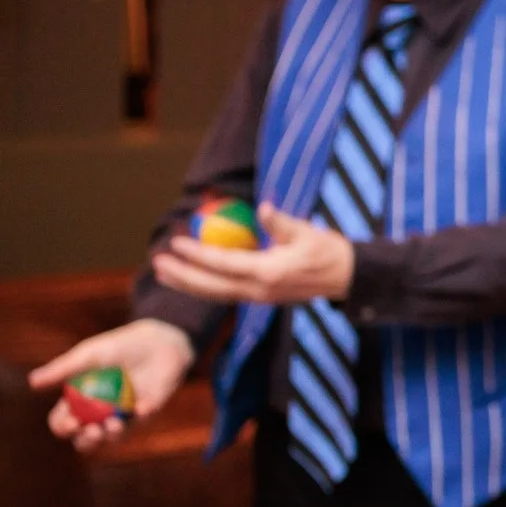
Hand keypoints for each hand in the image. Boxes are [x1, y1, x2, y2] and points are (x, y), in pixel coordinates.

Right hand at [29, 318, 196, 451]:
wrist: (157, 340)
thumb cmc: (119, 345)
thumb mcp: (89, 354)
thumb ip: (63, 369)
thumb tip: (32, 381)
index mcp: (78, 402)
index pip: (63, 422)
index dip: (63, 427)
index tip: (70, 422)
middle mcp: (98, 413)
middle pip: (85, 439)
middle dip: (86, 440)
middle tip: (90, 429)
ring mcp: (123, 415)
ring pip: (112, 438)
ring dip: (111, 436)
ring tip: (113, 424)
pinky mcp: (146, 412)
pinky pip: (142, 421)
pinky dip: (142, 416)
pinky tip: (142, 407)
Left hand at [151, 205, 354, 305]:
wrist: (348, 277)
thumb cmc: (329, 251)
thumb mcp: (306, 233)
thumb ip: (280, 222)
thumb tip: (261, 208)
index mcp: (268, 272)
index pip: (223, 263)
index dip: (197, 253)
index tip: (176, 242)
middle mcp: (258, 290)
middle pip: (210, 286)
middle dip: (181, 275)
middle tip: (156, 262)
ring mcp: (259, 297)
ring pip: (214, 293)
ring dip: (186, 284)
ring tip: (163, 273)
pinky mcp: (261, 298)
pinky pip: (224, 294)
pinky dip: (203, 286)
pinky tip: (190, 279)